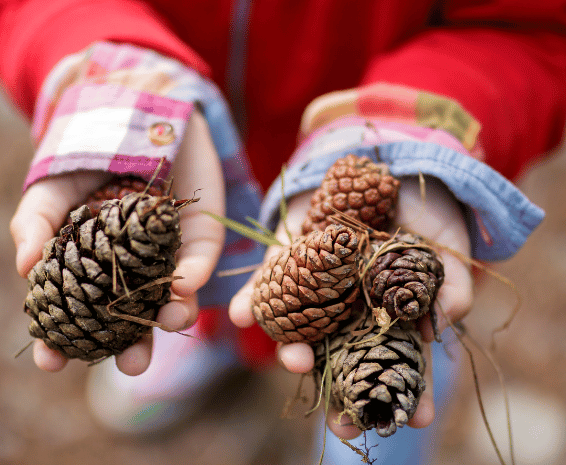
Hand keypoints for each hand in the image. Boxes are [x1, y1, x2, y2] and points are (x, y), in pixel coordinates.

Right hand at [11, 110, 224, 374]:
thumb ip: (35, 223)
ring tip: (170, 322)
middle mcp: (131, 270)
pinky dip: (193, 274)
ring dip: (172, 316)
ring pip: (171, 298)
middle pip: (130, 319)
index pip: (75, 313)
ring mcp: (167, 256)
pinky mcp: (200, 235)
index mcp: (90, 268)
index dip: (61, 340)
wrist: (138, 111)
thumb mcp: (52, 186)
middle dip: (132, 346)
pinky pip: (199, 260)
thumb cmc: (88, 154)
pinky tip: (185, 286)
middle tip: (131, 365)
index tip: (51, 362)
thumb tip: (25, 268)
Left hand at [229, 176, 472, 438]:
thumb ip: (450, 283)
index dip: (408, 395)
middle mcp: (350, 312)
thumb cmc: (427, 215)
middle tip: (344, 423)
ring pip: (301, 330)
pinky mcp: (289, 261)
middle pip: (343, 360)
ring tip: (295, 361)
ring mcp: (318, 290)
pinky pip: (266, 285)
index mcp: (389, 318)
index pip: (398, 364)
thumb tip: (445, 321)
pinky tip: (242, 313)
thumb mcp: (446, 246)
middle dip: (341, 392)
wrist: (389, 169)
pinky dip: (253, 300)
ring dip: (293, 350)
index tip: (413, 421)